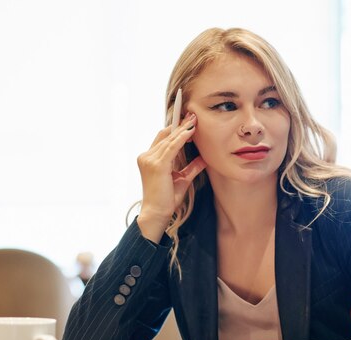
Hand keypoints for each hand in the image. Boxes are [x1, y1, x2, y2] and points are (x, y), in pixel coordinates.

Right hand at [136, 113, 205, 241]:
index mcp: (149, 159)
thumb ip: (191, 167)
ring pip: (168, 139)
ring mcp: (149, 160)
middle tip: (193, 115)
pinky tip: (191, 131)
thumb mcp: (182, 179)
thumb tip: (204, 158)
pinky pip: (171, 147)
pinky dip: (181, 138)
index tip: (189, 120)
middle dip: (180, 125)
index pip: (163, 138)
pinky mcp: (156, 165)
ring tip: (195, 120)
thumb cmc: (167, 199)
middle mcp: (146, 156)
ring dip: (182, 129)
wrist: (157, 213)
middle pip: (165, 135)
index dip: (176, 128)